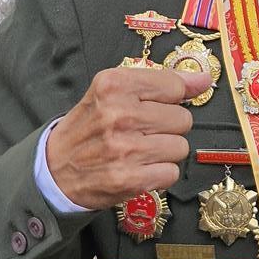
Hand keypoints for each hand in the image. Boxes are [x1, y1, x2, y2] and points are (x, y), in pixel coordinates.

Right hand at [45, 65, 210, 210]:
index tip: (158, 105)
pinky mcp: (129, 178)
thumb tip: (203, 80)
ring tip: (141, 150)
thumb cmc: (89, 127)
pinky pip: (171, 172)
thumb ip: (160, 82)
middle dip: (168, 127)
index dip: (171, 98)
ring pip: (181, 147)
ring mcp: (124, 148)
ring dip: (165, 151)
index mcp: (113, 85)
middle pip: (182, 119)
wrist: (54, 168)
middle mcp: (118, 114)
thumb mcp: (113, 92)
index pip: (174, 86)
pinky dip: (160, 173)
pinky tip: (140, 168)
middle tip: (143, 131)